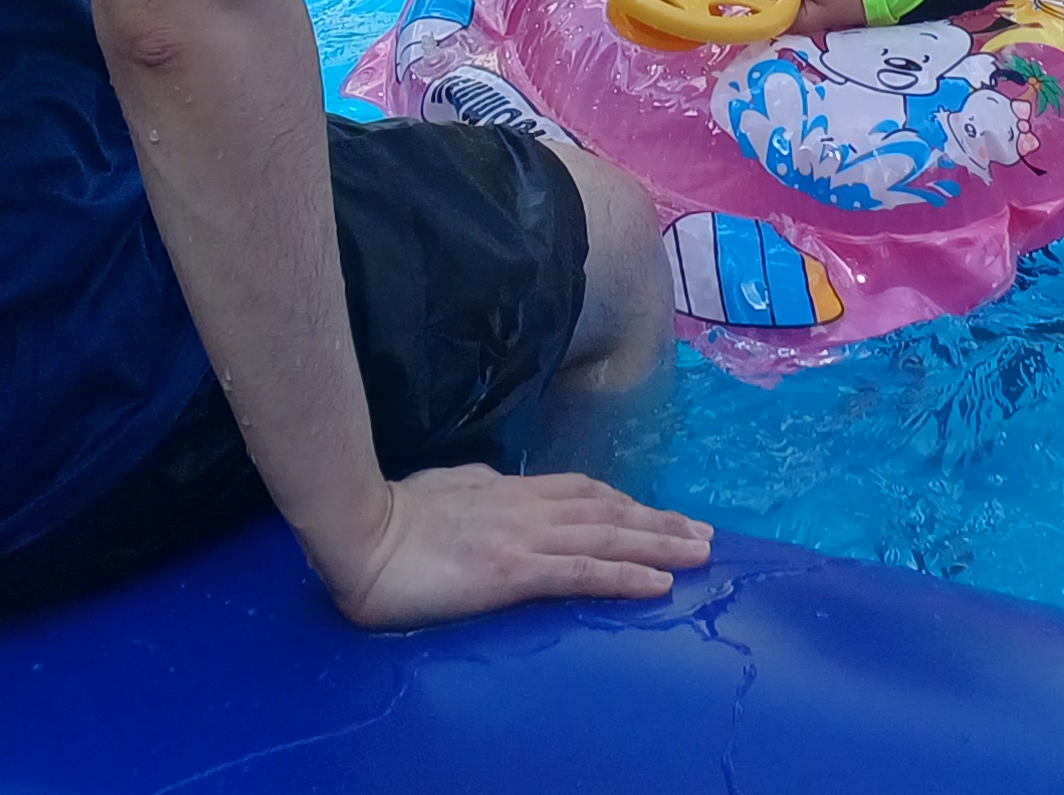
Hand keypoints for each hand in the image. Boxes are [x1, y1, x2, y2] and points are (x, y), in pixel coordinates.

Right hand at [310, 464, 712, 629]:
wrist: (358, 533)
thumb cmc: (390, 515)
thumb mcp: (445, 487)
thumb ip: (476, 486)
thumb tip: (493, 480)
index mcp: (509, 490)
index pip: (583, 493)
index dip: (627, 504)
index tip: (660, 514)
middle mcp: (526, 507)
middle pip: (609, 511)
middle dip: (660, 522)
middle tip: (705, 535)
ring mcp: (523, 537)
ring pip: (607, 537)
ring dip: (659, 544)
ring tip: (699, 554)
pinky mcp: (513, 570)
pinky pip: (581, 573)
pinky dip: (624, 575)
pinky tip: (658, 583)